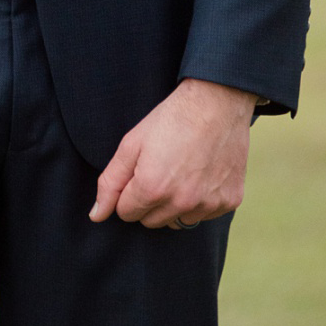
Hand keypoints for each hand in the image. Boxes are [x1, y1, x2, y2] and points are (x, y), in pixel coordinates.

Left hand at [89, 78, 256, 229]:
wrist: (217, 104)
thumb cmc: (171, 120)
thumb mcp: (131, 144)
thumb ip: (110, 182)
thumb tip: (97, 216)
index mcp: (152, 188)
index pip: (126, 213)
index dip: (127, 193)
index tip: (138, 173)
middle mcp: (181, 202)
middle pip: (151, 221)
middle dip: (148, 201)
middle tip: (158, 169)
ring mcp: (208, 204)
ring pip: (177, 221)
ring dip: (174, 204)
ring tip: (180, 172)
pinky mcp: (229, 202)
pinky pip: (204, 215)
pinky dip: (199, 201)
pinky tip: (200, 174)